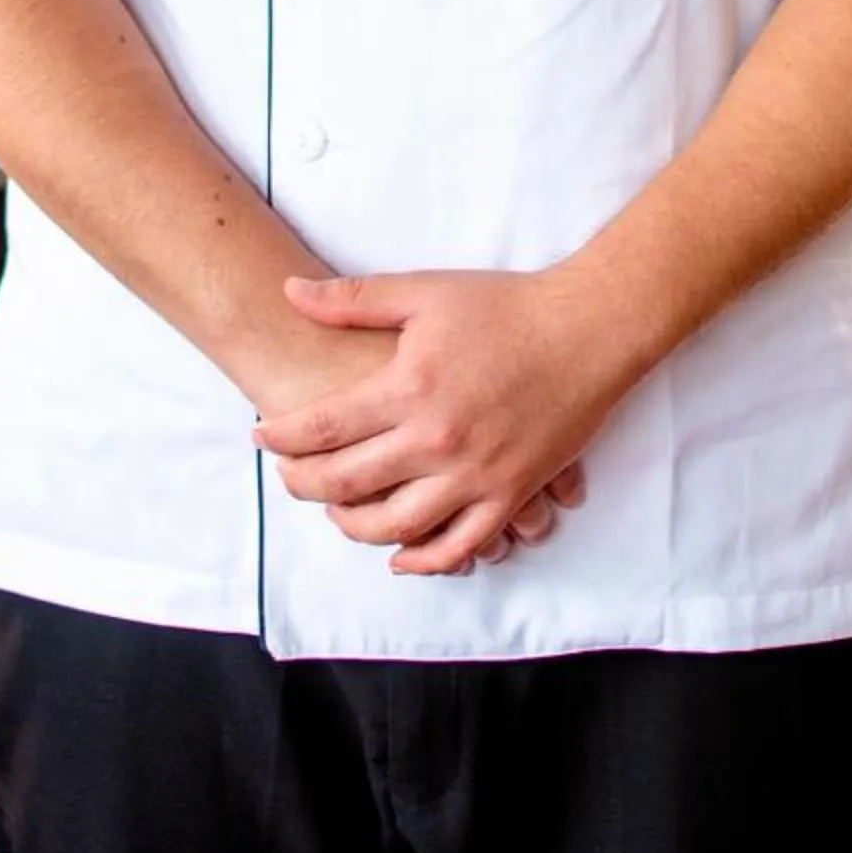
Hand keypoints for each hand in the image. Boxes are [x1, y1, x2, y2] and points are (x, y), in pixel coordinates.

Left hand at [252, 266, 627, 576]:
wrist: (590, 329)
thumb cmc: (506, 306)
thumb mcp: (425, 291)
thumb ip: (353, 299)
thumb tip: (288, 293)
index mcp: (411, 386)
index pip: (321, 426)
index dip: (281, 435)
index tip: (261, 435)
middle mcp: (438, 439)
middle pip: (346, 483)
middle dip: (302, 485)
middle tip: (286, 477)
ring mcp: (476, 474)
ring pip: (395, 527)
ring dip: (352, 527)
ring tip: (336, 510)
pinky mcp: (511, 494)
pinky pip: (460, 546)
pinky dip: (423, 560)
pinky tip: (399, 556)